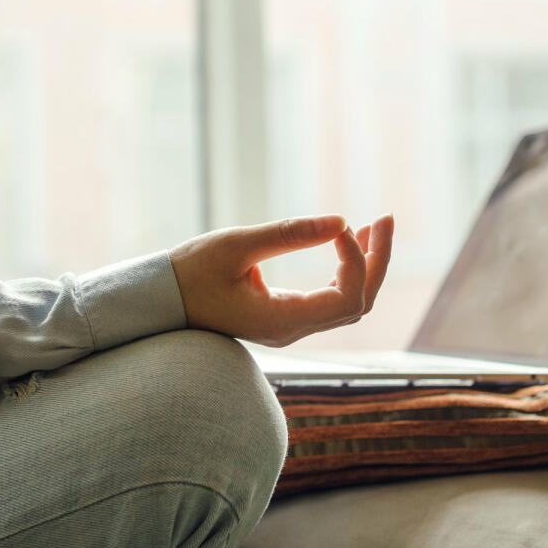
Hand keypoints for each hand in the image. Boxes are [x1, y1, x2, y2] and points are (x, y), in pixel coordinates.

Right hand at [169, 213, 393, 346]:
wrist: (160, 300)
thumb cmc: (189, 273)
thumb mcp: (236, 245)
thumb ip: (289, 234)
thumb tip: (341, 219)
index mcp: (282, 321)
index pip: (348, 298)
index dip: (356, 259)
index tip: (341, 225)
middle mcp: (292, 330)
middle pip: (358, 303)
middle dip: (377, 260)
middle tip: (386, 217)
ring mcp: (290, 326)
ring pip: (348, 303)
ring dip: (365, 265)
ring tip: (373, 225)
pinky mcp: (284, 316)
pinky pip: (330, 300)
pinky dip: (346, 271)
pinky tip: (347, 241)